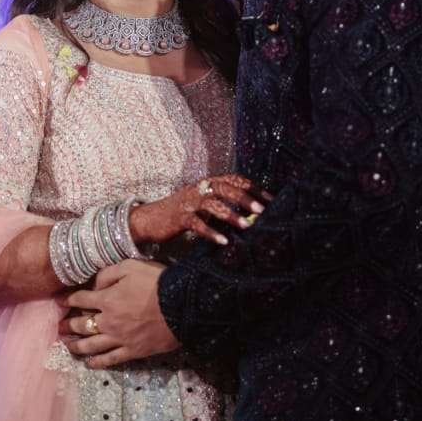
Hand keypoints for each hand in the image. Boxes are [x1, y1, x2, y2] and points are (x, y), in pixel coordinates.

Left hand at [61, 259, 177, 367]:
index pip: (81, 299)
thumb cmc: (156, 282)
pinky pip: (111, 359)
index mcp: (106, 300)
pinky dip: (98, 362)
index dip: (68, 299)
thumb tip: (95, 284)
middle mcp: (108, 322)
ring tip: (67, 346)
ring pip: (91, 346)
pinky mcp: (132, 351)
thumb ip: (108, 273)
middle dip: (68, 325)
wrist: (181, 305)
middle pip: (82, 325)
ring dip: (77, 346)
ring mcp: (119, 339)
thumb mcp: (131, 266)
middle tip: (60, 327)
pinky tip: (90, 363)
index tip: (60, 302)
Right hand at [129, 174, 269, 245]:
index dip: (253, 188)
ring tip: (247, 226)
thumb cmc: (183, 213)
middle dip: (244, 198)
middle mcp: (200, 188)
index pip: (235, 179)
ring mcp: (189, 202)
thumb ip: (223, 205)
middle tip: (262, 210)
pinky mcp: (179, 217)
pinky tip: (223, 241)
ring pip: (213, 205)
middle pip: (225, 188)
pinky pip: (197, 224)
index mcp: (208, 182)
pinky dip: (211, 232)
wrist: (150, 218)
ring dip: (231, 215)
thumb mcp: (204, 204)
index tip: (271, 200)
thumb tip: (252, 216)